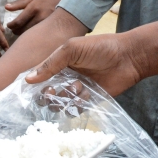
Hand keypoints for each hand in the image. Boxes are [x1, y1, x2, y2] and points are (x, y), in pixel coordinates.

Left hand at [5, 0, 68, 34]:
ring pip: (31, 34)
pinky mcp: (52, 30)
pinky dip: (33, 36)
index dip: (11, 26)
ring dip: (24, 34)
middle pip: (23, 30)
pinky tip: (31, 34)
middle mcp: (40, 17)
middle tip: (14, 30)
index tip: (9, 26)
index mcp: (34, 8)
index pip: (18, 21)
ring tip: (21, 32)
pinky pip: (39, 36)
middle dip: (16, 31)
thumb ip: (19, 3)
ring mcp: (47, 24)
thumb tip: (6, 7)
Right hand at [25, 32, 142, 96]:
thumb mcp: (71, 49)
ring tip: (76, 88)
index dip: (33, 84)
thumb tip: (28, 79)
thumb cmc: (100, 48)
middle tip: (51, 93)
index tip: (30, 89)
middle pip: (47, 94)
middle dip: (46, 96)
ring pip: (60, 104)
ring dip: (64, 99)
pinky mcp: (89, 101)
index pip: (40, 77)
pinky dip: (77, 105)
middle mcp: (66, 78)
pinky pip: (75, 109)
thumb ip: (50, 63)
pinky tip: (85, 94)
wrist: (128, 57)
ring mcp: (77, 90)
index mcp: (59, 63)